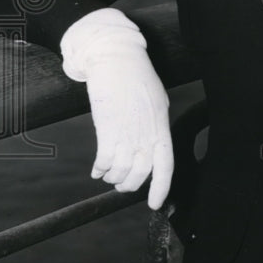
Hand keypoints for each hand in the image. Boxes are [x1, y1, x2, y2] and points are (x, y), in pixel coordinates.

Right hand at [60, 8, 172, 208]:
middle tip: (121, 185)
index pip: (166, 165)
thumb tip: (152, 144)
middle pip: (141, 173)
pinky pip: (104, 160)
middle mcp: (146, 133)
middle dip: (129, 185)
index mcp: (161, 127)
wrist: (115, 58)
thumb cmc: (136, 76)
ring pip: (121, 170)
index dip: (161, 188)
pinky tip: (96, 170)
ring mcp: (127, 132)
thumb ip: (155, 125)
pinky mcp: (106, 128)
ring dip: (113, 177)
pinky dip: (99, 169)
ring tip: (108, 175)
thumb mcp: (156, 101)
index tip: (154, 204)